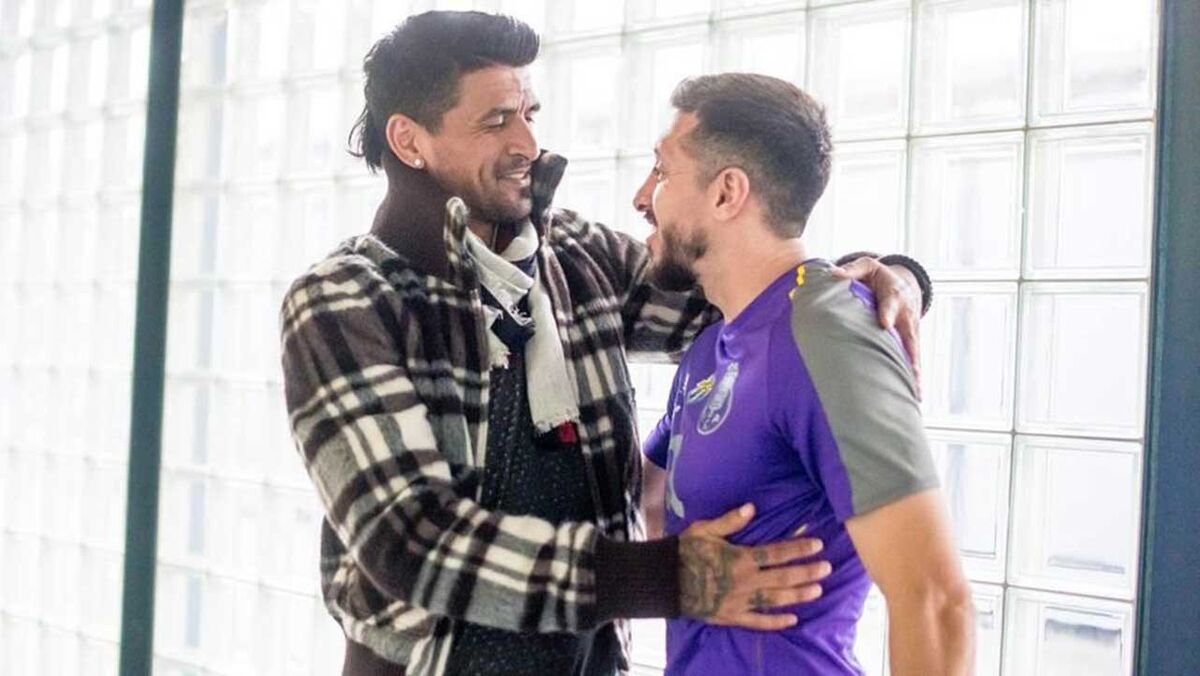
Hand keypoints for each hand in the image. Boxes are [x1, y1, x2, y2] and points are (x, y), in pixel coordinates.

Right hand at [678, 503, 829, 629]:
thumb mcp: (705, 530)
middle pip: (783, 577)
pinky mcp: (732, 617)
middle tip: (827, 568)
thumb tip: (752, 507)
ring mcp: (740, 601)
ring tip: (818, 590)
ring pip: (776, 599)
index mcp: (740, 558)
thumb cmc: (684, 551)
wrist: (664, 580)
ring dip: (799, 595)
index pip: (776, 553)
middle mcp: (744, 582)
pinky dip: (776, 621)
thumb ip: (730, 521)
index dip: (798, 548)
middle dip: (807, 572)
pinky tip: (793, 619)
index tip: (817, 544)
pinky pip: (758, 622)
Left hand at [832, 256, 922, 396]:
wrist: (902, 282)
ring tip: (915, 394)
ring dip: (914, 374)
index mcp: (894, 295)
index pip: (891, 304)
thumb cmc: (879, 276)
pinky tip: (913, 396)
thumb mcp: (867, 266)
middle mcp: (905, 316)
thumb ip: (852, 270)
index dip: (888, 313)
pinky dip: (913, 378)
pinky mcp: (909, 342)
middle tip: (910, 370)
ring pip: (913, 354)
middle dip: (909, 354)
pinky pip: (911, 360)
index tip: (884, 324)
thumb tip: (832, 274)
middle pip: (909, 336)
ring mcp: (909, 331)